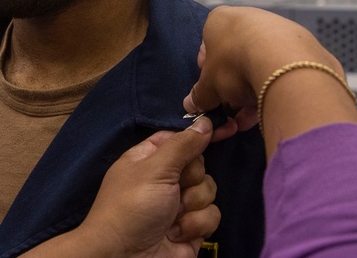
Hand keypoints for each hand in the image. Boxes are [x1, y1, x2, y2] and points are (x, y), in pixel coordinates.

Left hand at [24, 118, 219, 257]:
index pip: (180, 138)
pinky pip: (212, 216)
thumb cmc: (132, 206)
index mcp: (149, 159)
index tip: (225, 128)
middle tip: (174, 189)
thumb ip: (183, 145)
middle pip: (199, 164)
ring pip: (208, 190)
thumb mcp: (154, 169)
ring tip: (171, 217)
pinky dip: (196, 225)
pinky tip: (176, 233)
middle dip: (191, 178)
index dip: (199, 134)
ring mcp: (179, 204)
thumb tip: (205, 121)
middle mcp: (165, 179)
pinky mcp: (192, 228)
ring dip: (192, 204)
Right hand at [184, 6, 356, 153]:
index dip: (207, 69)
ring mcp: (279, 28)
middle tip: (231, 104)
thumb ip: (200, 94)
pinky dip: (276, 86)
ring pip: (261, 62)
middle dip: (232, 81)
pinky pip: (284, 68)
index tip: (211, 87)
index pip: (208, 43)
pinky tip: (272, 105)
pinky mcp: (304, 44)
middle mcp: (249, 16)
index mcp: (220, 19)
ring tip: (251, 114)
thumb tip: (191, 104)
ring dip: (254, 88)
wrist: (286, 63)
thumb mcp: (209, 84)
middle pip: (236, 53)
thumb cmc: (235, 65)